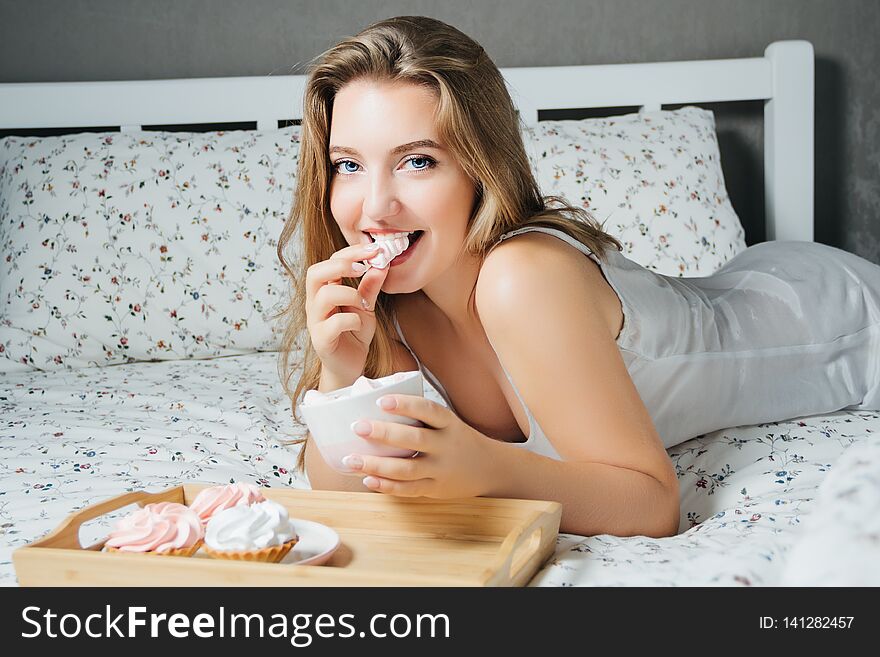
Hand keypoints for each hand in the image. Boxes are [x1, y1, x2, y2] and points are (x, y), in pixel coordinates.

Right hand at [305, 242, 389, 384]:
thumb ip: (371, 287)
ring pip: (325, 295)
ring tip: (364, 305)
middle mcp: (315, 303)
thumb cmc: (354, 334)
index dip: (351, 252)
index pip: (330, 262)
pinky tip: (359, 325)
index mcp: (324, 290)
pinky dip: (352, 321)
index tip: (375, 249)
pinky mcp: (321, 340)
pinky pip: (334, 323)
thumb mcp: (367, 307)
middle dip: (341, 265)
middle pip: (315, 272)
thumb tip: (381, 264)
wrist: (350, 366)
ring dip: (351, 295)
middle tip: (363, 268)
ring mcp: (315, 321)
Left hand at [343, 394, 499, 498]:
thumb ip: (421, 417)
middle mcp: (446, 446)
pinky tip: (368, 480)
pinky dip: (387, 486)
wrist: (489, 468)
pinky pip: (409, 489)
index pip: (429, 410)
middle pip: (415, 439)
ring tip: (352, 459)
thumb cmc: (458, 439)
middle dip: (384, 434)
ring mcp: (441, 470)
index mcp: (449, 424)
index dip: (406, 405)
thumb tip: (375, 400)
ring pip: (407, 468)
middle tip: (358, 427)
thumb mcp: (448, 423)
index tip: (381, 401)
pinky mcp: (435, 489)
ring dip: (377, 465)